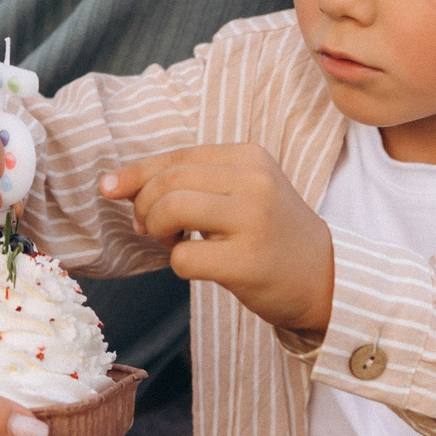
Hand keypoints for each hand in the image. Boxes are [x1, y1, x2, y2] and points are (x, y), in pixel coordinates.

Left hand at [101, 144, 334, 332]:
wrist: (326, 278)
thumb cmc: (270, 234)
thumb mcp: (238, 192)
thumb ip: (186, 183)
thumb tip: (114, 185)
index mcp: (249, 157)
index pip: (175, 157)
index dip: (135, 174)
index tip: (109, 189)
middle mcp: (253, 182)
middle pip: (166, 183)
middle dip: (144, 207)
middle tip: (151, 229)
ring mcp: (254, 220)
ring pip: (170, 210)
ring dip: (158, 231)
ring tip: (174, 243)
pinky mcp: (248, 261)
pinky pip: (184, 258)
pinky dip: (179, 264)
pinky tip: (200, 266)